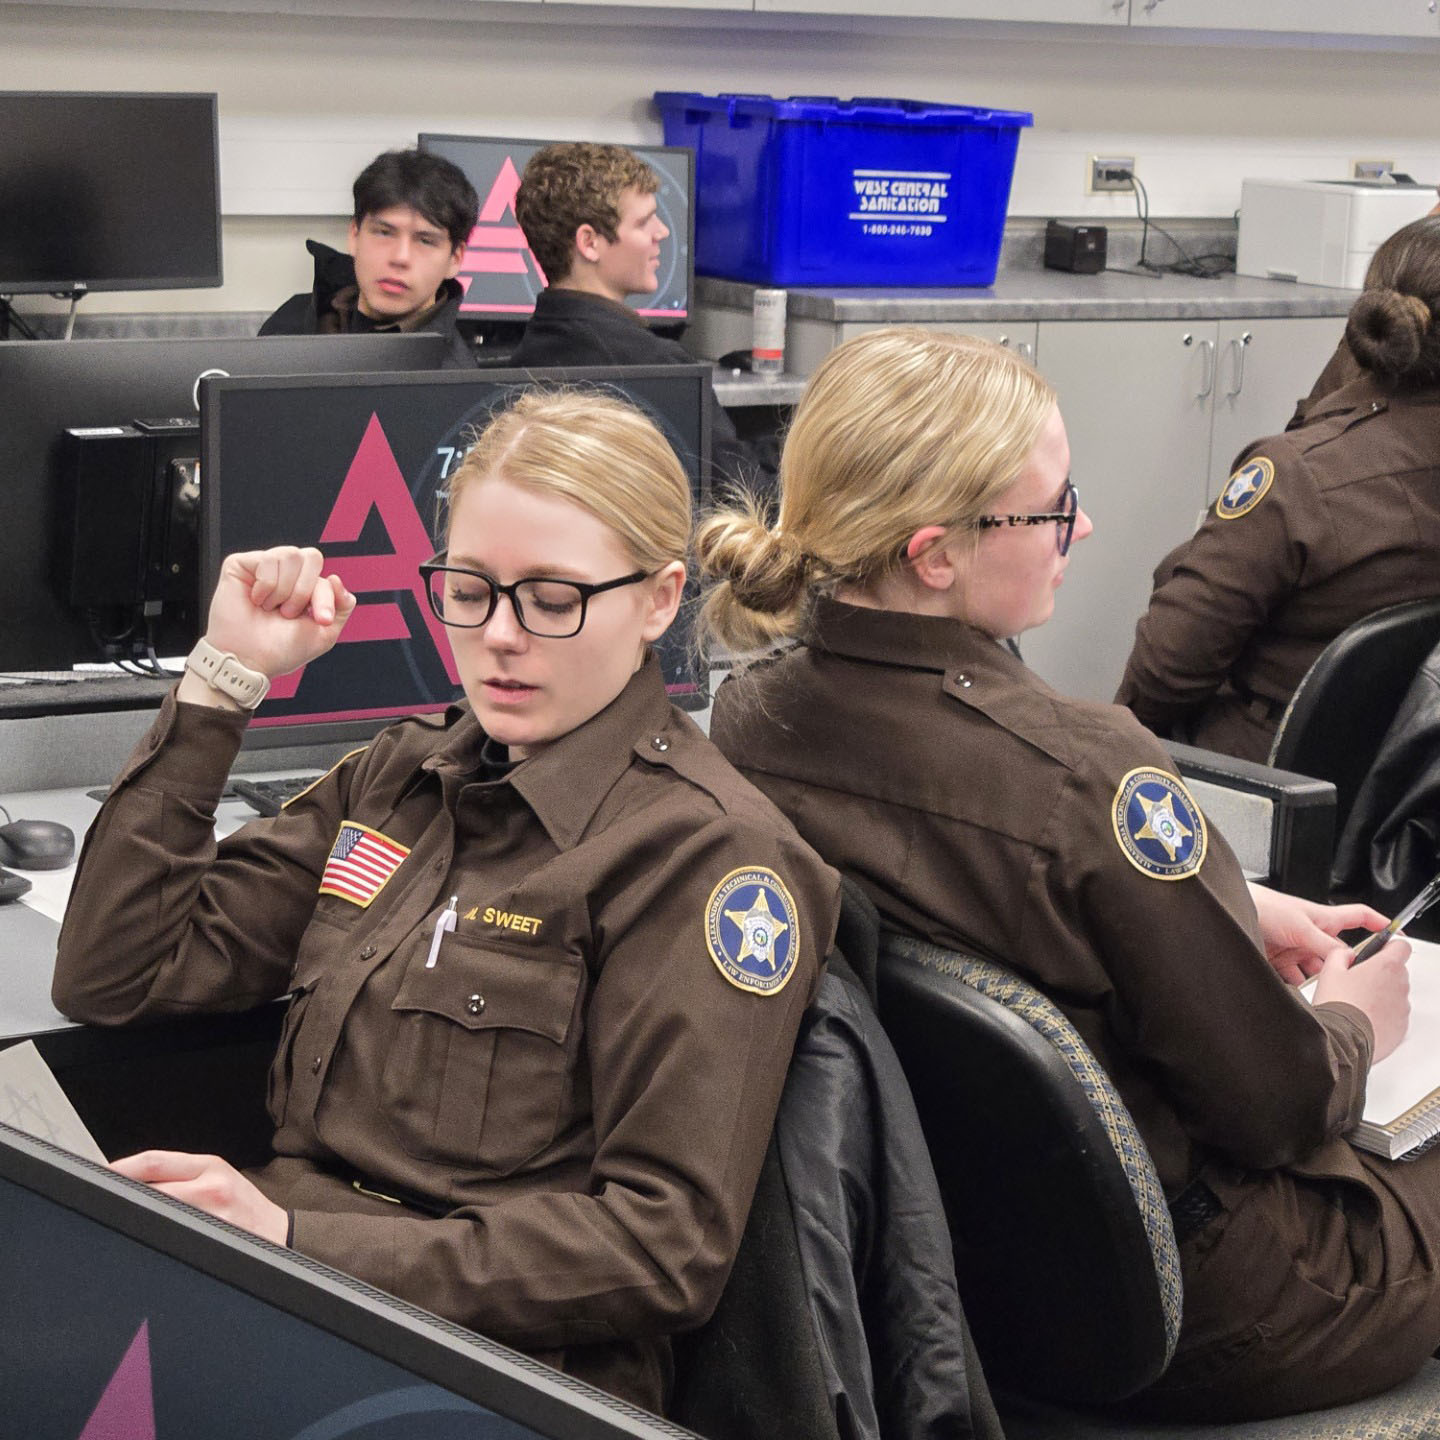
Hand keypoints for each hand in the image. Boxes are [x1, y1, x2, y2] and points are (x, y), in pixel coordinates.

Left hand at [111, 1150, 288, 1245]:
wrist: (278, 1236)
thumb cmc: (244, 1207)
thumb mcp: (219, 1177)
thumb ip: (181, 1175)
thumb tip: (133, 1180)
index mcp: (211, 1166)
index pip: (154, 1161)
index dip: (121, 1168)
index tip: (100, 1174)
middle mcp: (211, 1189)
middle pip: (150, 1189)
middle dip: (123, 1197)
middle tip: (104, 1204)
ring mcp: (210, 1219)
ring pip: (156, 1215)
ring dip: (138, 1220)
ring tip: (128, 1225)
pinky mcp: (210, 1246)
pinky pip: (170, 1241)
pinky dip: (155, 1241)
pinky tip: (151, 1244)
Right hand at [203, 546, 356, 680]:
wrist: (249, 660)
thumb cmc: (281, 650)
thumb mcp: (325, 633)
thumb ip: (341, 606)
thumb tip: (335, 578)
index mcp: (306, 588)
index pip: (326, 577)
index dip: (325, 598)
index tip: (321, 620)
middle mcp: (286, 574)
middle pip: (313, 556)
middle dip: (305, 590)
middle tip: (288, 613)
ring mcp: (264, 567)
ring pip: (291, 555)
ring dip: (284, 590)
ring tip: (270, 608)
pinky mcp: (241, 564)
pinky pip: (268, 559)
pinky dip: (266, 585)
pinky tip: (256, 600)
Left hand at [1246, 883, 1388, 985]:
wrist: (1228, 912)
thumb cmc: (1264, 906)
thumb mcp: (1301, 926)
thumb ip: (1325, 945)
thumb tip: (1347, 961)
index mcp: (1323, 920)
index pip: (1358, 918)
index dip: (1378, 924)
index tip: (1395, 935)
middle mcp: (1311, 935)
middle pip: (1337, 957)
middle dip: (1341, 971)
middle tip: (1346, 986)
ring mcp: (1296, 949)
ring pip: (1316, 973)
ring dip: (1316, 984)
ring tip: (1320, 995)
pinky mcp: (1279, 962)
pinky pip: (1293, 981)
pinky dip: (1296, 989)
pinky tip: (1297, 997)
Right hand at [1312, 936, 1411, 1062]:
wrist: (1342, 1039)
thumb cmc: (1337, 1005)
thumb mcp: (1329, 970)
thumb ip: (1341, 953)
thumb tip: (1347, 954)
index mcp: (1386, 966)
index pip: (1401, 945)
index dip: (1390, 945)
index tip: (1382, 948)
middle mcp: (1400, 985)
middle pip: (1396, 971)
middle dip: (1380, 973)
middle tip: (1358, 981)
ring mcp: (1403, 1008)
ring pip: (1395, 994)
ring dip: (1381, 994)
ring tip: (1357, 1003)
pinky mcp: (1401, 1027)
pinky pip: (1394, 1015)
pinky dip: (1383, 1014)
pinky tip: (1363, 1017)